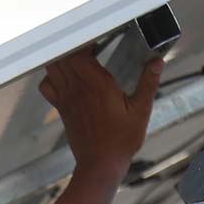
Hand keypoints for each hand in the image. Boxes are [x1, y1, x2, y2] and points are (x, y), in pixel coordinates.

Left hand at [39, 49, 162, 180]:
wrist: (100, 166)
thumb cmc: (120, 141)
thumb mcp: (141, 111)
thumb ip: (148, 84)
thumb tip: (157, 62)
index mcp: (97, 83)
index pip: (80, 49)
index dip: (85, 39)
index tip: (98, 37)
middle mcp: (78, 87)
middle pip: (62, 53)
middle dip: (73, 45)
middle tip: (89, 46)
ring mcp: (66, 98)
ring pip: (52, 66)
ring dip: (61, 58)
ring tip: (77, 59)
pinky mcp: (61, 109)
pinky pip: (46, 86)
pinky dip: (51, 78)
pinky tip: (66, 79)